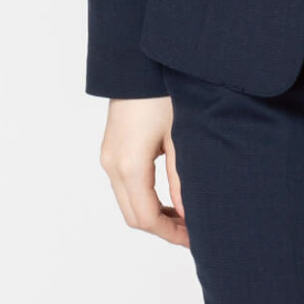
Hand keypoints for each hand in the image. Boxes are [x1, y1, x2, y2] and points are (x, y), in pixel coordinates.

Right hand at [99, 96, 189, 246]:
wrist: (138, 65)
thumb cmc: (163, 94)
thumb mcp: (180, 137)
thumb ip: (182, 179)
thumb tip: (187, 214)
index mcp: (129, 165)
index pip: (146, 217)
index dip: (170, 233)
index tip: (194, 238)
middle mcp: (112, 165)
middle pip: (133, 216)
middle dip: (162, 228)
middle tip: (192, 232)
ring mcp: (109, 158)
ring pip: (128, 203)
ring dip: (153, 215)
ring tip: (185, 216)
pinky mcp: (111, 151)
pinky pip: (125, 187)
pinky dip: (145, 199)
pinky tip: (169, 198)